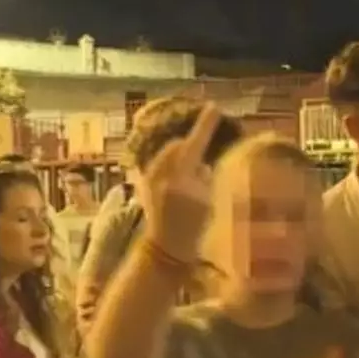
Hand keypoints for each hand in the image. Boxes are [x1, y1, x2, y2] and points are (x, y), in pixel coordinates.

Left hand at [140, 103, 223, 262]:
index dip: (206, 124)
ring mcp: (149, 176)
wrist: (165, 250)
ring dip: (182, 153)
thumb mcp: (208, 201)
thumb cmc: (193, 229)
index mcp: (180, 174)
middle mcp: (161, 171)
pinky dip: (172, 162)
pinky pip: (160, 163)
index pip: (196, 141)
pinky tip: (181, 175)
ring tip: (196, 162)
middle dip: (192, 142)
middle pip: (179, 145)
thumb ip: (207, 176)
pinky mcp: (144, 183)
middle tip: (208, 145)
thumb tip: (206, 160)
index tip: (214, 107)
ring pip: (168, 153)